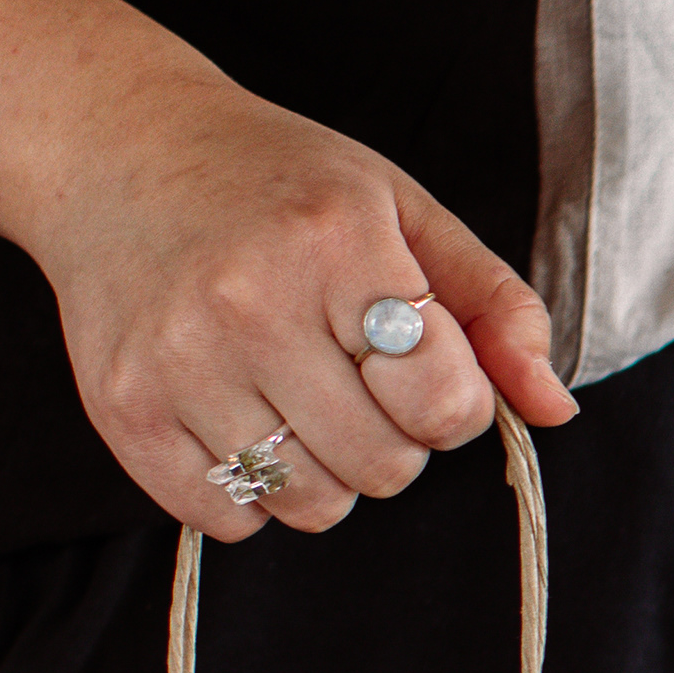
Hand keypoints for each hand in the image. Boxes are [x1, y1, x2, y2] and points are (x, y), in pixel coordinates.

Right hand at [23, 70, 579, 540]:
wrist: (118, 153)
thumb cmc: (280, 184)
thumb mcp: (404, 212)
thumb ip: (496, 309)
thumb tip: (555, 410)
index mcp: (334, 242)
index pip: (441, 399)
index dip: (457, 404)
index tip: (430, 370)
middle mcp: (247, 302)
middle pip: (383, 467)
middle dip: (398, 440)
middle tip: (362, 382)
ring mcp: (175, 360)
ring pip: (308, 503)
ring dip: (327, 471)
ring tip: (301, 396)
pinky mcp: (121, 409)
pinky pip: (226, 519)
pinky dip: (252, 493)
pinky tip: (242, 417)